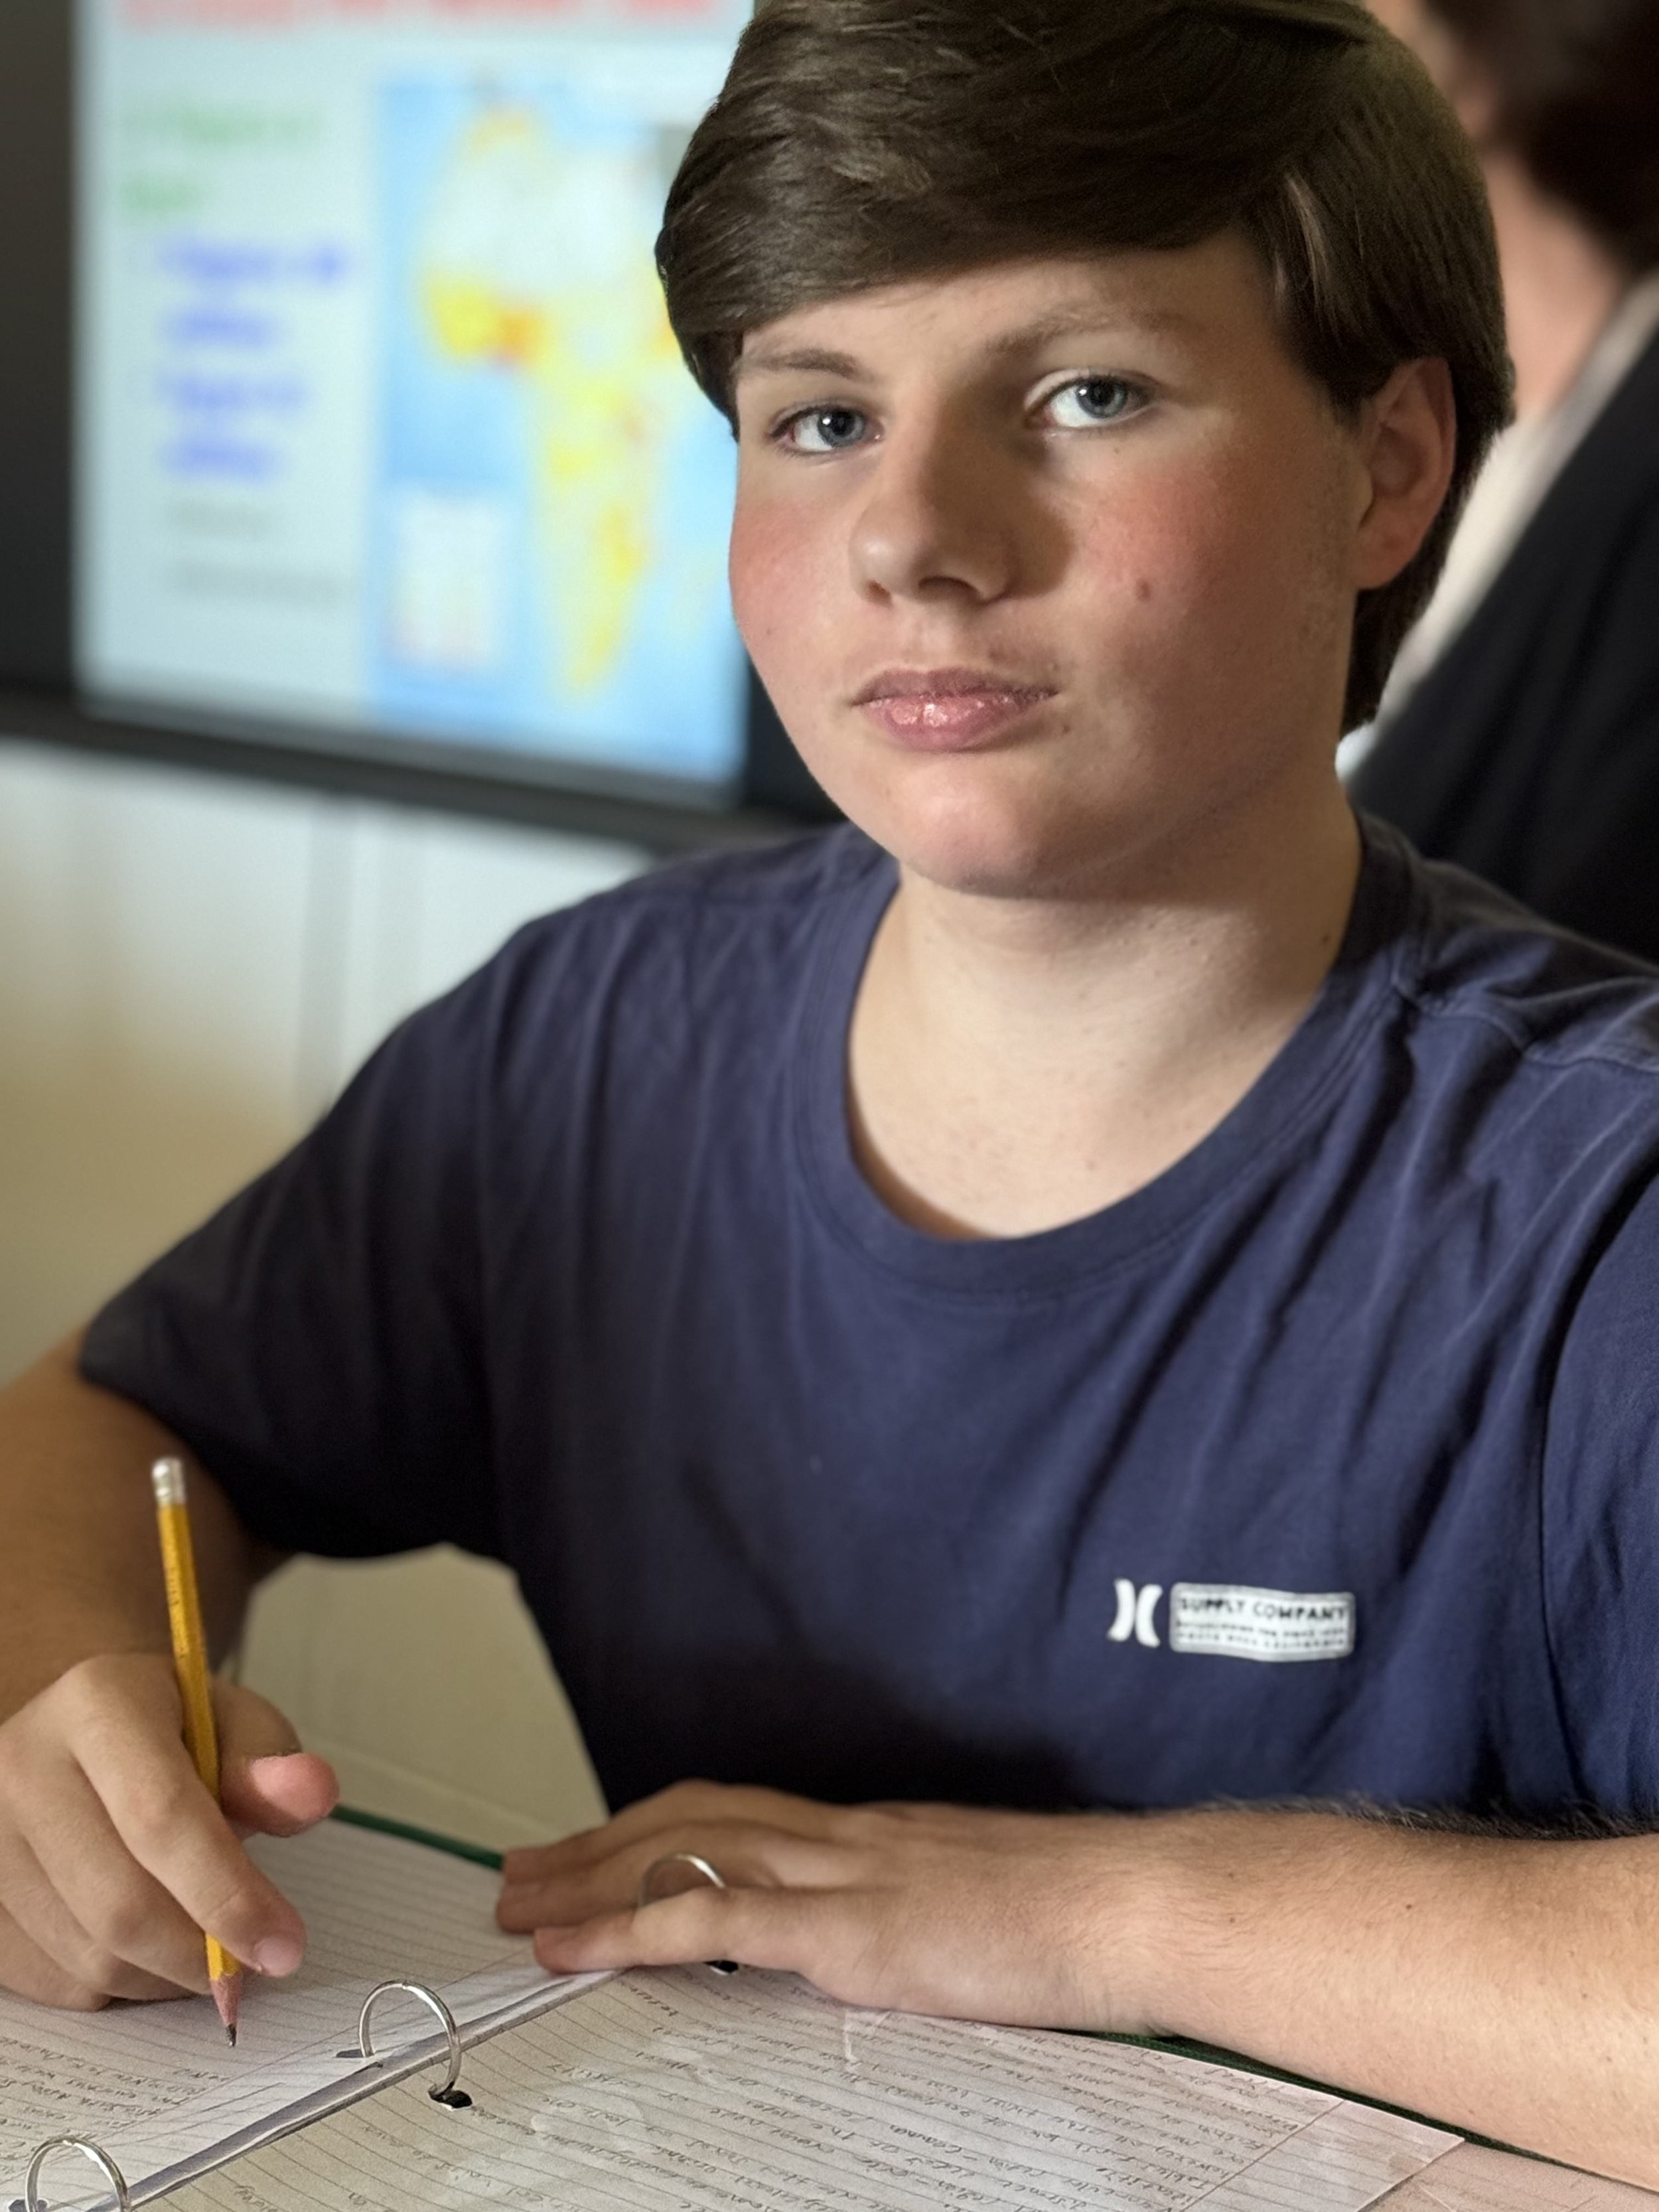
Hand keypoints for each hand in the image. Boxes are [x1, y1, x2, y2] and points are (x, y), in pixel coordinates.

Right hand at [0, 1652, 337, 2008]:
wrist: (84, 1738)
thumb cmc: (170, 1732)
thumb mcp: (232, 1723)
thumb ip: (271, 1762)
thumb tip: (311, 1793)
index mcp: (95, 1705)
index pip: (162, 1816)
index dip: (228, 1893)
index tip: (283, 1945)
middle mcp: (23, 1768)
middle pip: (119, 1902)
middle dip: (202, 1952)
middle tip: (258, 1963)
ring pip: (89, 1957)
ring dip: (165, 1975)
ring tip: (207, 1943)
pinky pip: (58, 1984)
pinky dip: (121, 1986)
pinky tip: (152, 1946)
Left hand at [496, 1780, 1154, 2032]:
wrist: (1130, 1904)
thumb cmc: (1077, 1915)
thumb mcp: (976, 1905)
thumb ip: (918, 1915)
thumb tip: (891, 1947)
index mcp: (870, 1832)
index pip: (735, 1812)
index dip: (649, 1825)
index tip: (590, 1848)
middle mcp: (841, 1836)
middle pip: (687, 1819)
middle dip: (593, 1843)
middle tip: (518, 1875)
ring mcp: (840, 1876)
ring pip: (682, 1855)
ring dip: (588, 1881)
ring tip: (521, 1911)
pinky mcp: (850, 1929)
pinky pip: (717, 1920)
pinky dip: (632, 1927)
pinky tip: (578, 1948)